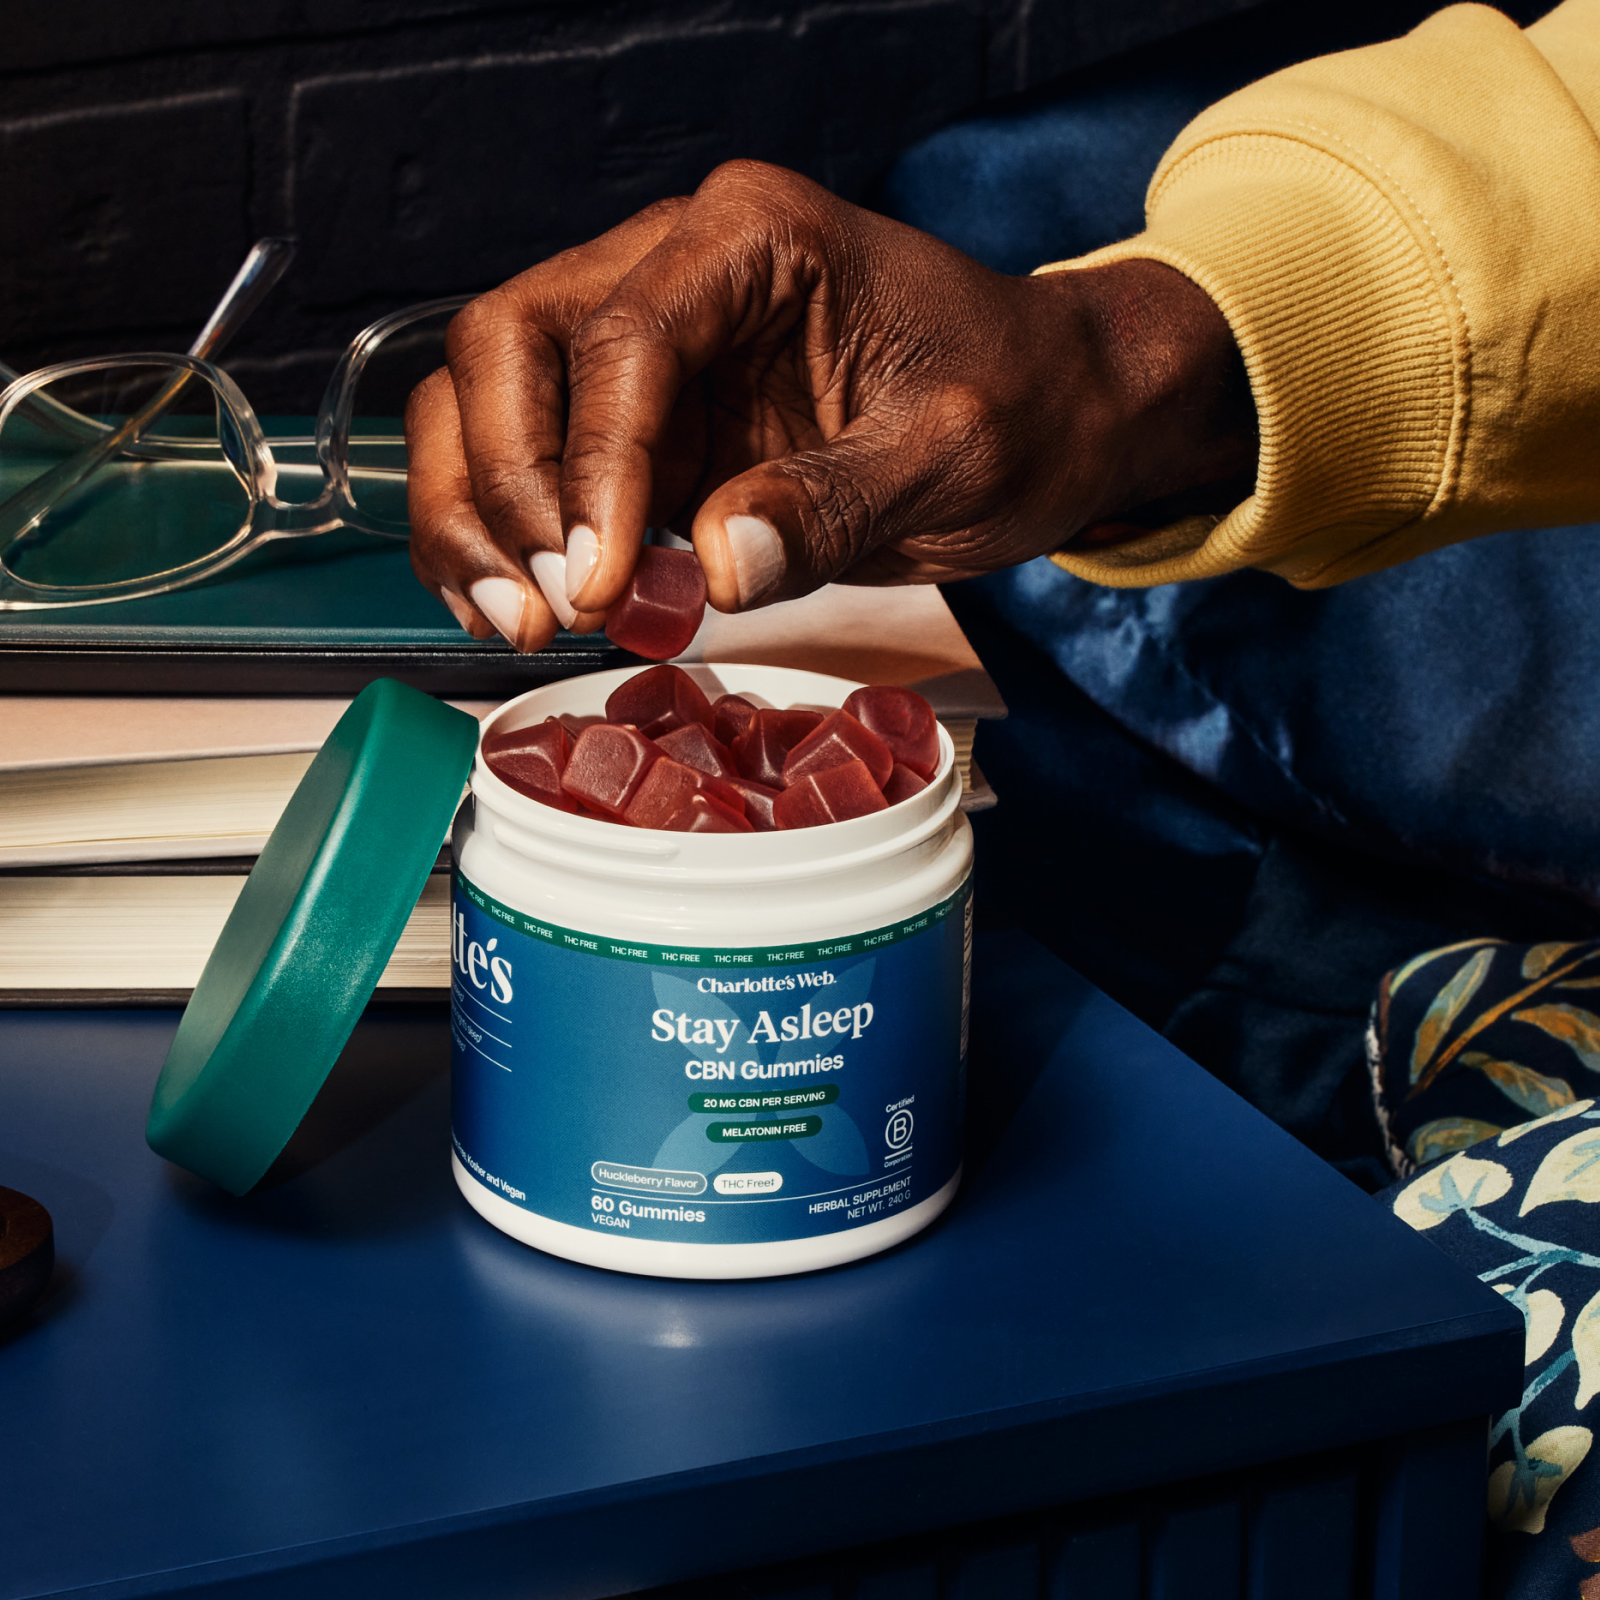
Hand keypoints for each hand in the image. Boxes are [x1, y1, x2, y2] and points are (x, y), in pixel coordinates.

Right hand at [405, 161, 1256, 649]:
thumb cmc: (1018, 405)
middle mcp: (674, 270)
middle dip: (509, 486)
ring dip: (477, 514)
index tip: (605, 580)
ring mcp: (647, 351)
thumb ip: (838, 502)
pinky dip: (500, 538)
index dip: (594, 467)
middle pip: (509, 345)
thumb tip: (718, 565)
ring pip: (487, 398)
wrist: (1049, 416)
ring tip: (521, 622)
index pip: (622, 337)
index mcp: (753, 237)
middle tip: (557, 607)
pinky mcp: (643, 429)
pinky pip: (526, 465)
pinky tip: (517, 610)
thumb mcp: (954, 454)